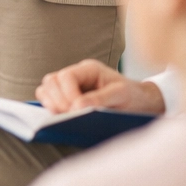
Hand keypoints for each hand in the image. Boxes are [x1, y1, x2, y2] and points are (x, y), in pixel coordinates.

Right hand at [36, 59, 165, 114]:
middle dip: (56, 100)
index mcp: (88, 69)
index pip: (66, 76)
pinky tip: (61, 116)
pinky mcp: (66, 98)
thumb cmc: (131, 96)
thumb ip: (100, 99)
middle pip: (51, 81)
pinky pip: (48, 99)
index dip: (67, 94)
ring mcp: (69, 86)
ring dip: (51, 103)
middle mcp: (76, 75)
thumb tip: (76, 107)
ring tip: (63, 116)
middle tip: (68, 115)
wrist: (139, 102)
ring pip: (46, 89)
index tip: (75, 110)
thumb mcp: (121, 96)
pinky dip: (50, 107)